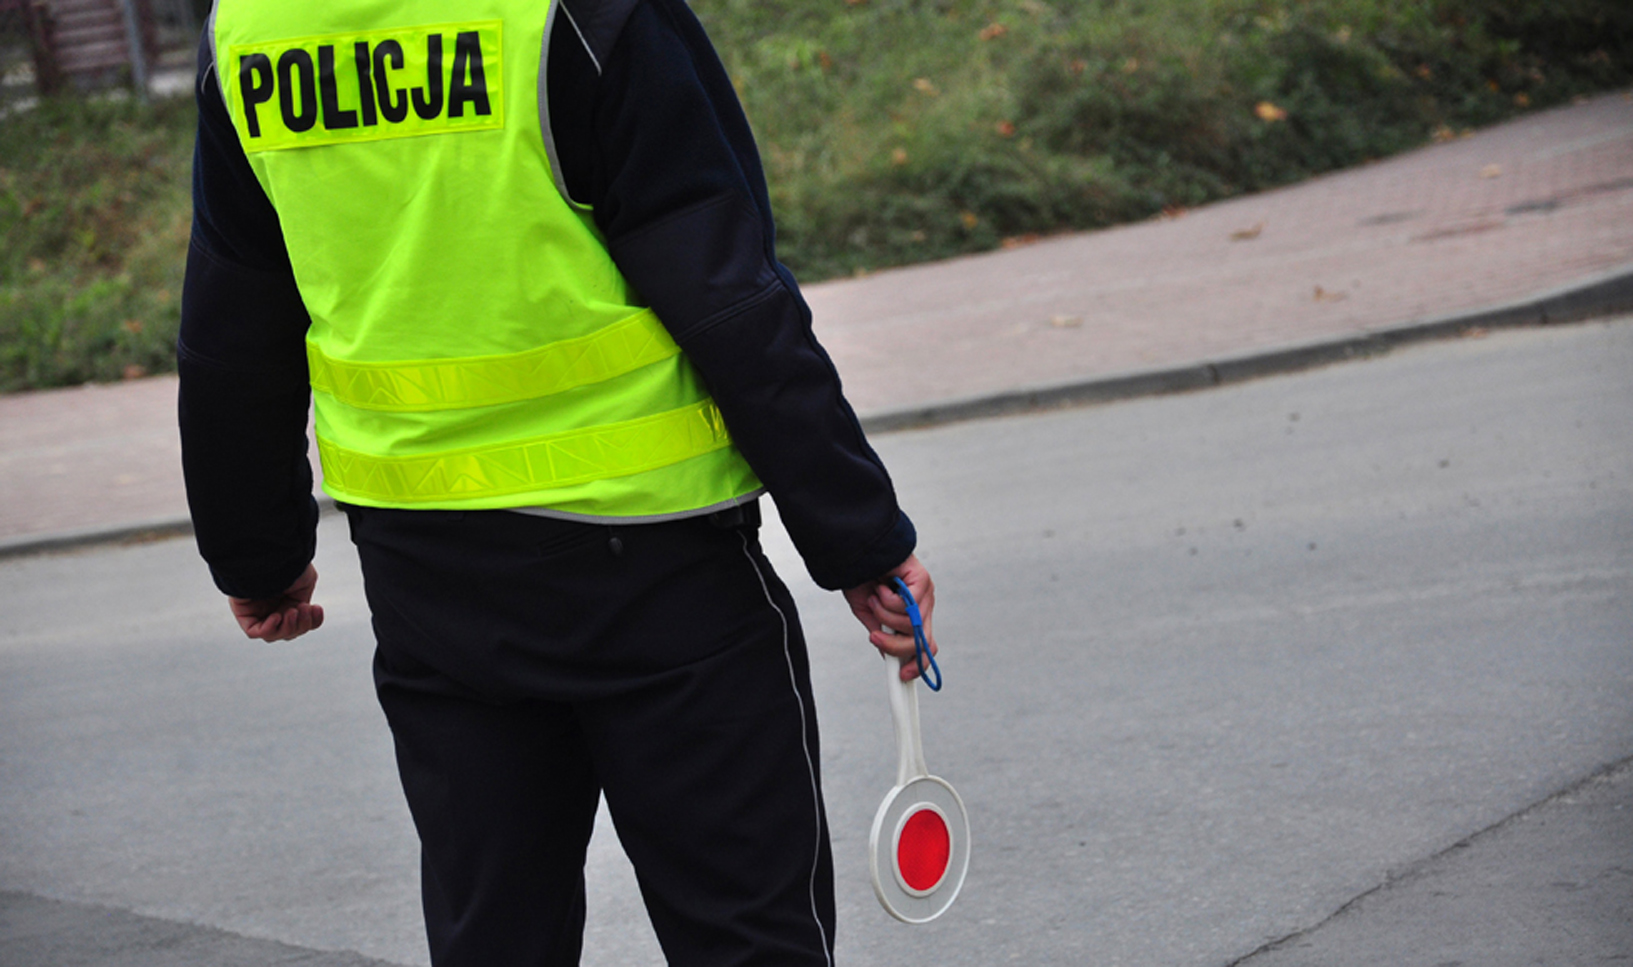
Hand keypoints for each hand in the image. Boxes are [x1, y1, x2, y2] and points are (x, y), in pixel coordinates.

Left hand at [228, 564, 324, 640]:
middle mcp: (272, 606)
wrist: (272, 554)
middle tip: (303, 609)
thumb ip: (301, 603)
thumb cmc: (289, 564)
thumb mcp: (304, 585)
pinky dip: (270, 629)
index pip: (300, 621)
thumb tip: (295, 616)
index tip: (316, 608)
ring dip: (288, 627)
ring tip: (292, 611)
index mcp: (287, 599)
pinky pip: (255, 632)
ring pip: (274, 634)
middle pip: (288, 631)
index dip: (311, 621)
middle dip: (301, 624)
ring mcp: (257, 611)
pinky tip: (277, 616)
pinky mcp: (243, 613)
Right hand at [842, 554, 936, 681]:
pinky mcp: (922, 581)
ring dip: (885, 615)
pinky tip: (881, 586)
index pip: (924, 647)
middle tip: (875, 636)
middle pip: (922, 642)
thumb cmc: (860, 580)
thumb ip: (882, 634)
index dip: (917, 664)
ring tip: (875, 598)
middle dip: (895, 645)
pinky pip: (908, 605)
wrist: (855, 554)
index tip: (902, 677)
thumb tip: (889, 657)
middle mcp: (922, 608)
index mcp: (911, 618)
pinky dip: (887, 600)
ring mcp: (925, 595)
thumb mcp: (869, 615)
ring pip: (912, 625)